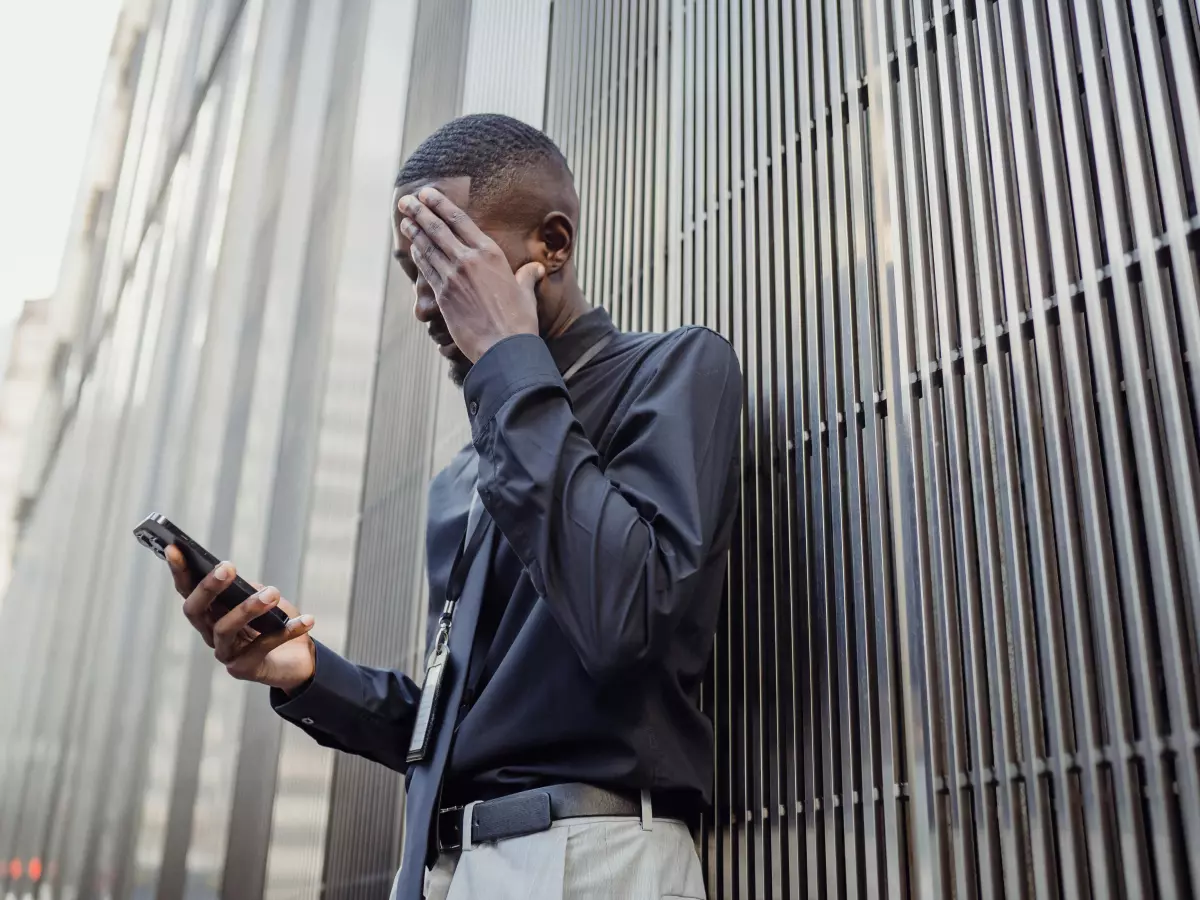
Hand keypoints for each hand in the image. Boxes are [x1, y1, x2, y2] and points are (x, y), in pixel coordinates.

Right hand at [167, 546, 315, 692]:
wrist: (299, 658)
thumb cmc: (276, 622)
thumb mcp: (262, 597)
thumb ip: (247, 588)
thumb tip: (236, 577)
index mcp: (211, 613)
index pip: (188, 591)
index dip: (179, 571)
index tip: (174, 548)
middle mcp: (211, 633)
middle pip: (196, 611)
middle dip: (208, 588)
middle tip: (228, 568)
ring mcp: (226, 653)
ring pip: (225, 629)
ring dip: (248, 608)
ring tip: (272, 593)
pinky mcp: (244, 669)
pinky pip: (263, 647)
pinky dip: (286, 631)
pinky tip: (306, 620)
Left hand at [397, 186, 543, 360]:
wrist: (505, 347)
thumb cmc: (519, 320)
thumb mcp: (526, 292)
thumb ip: (527, 276)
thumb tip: (536, 269)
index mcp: (490, 253)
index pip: (460, 220)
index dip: (440, 204)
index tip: (427, 193)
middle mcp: (469, 260)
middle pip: (437, 229)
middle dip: (419, 211)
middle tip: (406, 201)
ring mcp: (453, 277)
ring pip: (428, 247)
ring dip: (414, 232)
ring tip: (405, 220)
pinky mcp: (443, 295)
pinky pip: (426, 270)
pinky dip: (418, 256)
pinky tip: (413, 249)